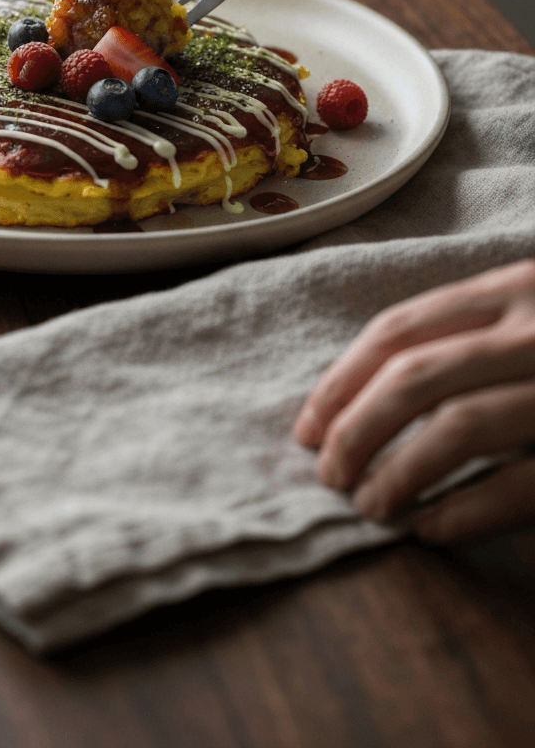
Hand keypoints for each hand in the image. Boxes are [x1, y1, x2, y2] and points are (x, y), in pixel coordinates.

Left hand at [293, 259, 534, 542]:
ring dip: (397, 476)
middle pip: (414, 378)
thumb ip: (474, 332)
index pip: (400, 328)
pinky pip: (521, 484)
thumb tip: (370, 390)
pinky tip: (432, 532)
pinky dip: (464, 513)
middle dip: (353, 430)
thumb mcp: (532, 312)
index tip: (307, 426)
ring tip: (370, 509)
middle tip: (327, 475)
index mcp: (516, 288)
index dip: (339, 379)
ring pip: (458, 430)